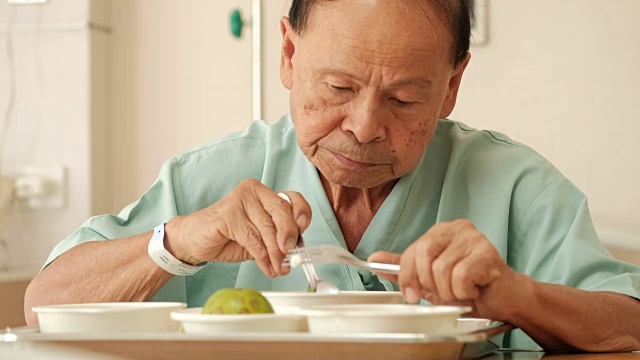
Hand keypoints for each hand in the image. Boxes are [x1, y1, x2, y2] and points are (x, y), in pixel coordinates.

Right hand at [164, 179, 310, 277]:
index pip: (291, 198)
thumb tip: (296, 251)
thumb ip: (277, 238)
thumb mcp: (259, 237)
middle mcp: (254, 191)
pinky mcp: (228, 214)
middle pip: (281, 211)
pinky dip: (262, 256)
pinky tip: (266, 266)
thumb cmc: (229, 236)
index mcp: (265, 193)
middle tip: (291, 256)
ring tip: (279, 268)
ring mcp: (239, 200)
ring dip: (276, 253)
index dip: (301, 212)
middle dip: (289, 236)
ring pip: (267, 228)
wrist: (195, 240)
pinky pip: (252, 238)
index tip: (304, 228)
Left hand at [368, 219, 525, 320]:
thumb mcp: (429, 280)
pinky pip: (460, 277)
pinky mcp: (488, 253)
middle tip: (444, 293)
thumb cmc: (468, 288)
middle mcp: (457, 228)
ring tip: (461, 292)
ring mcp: (474, 238)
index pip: (412, 250)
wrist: (502, 300)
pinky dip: (464, 291)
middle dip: (429, 283)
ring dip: (449, 291)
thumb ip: (404, 268)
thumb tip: (374, 259)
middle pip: (424, 255)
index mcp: (441, 231)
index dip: (408, 276)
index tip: (411, 295)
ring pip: (441, 269)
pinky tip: (474, 289)